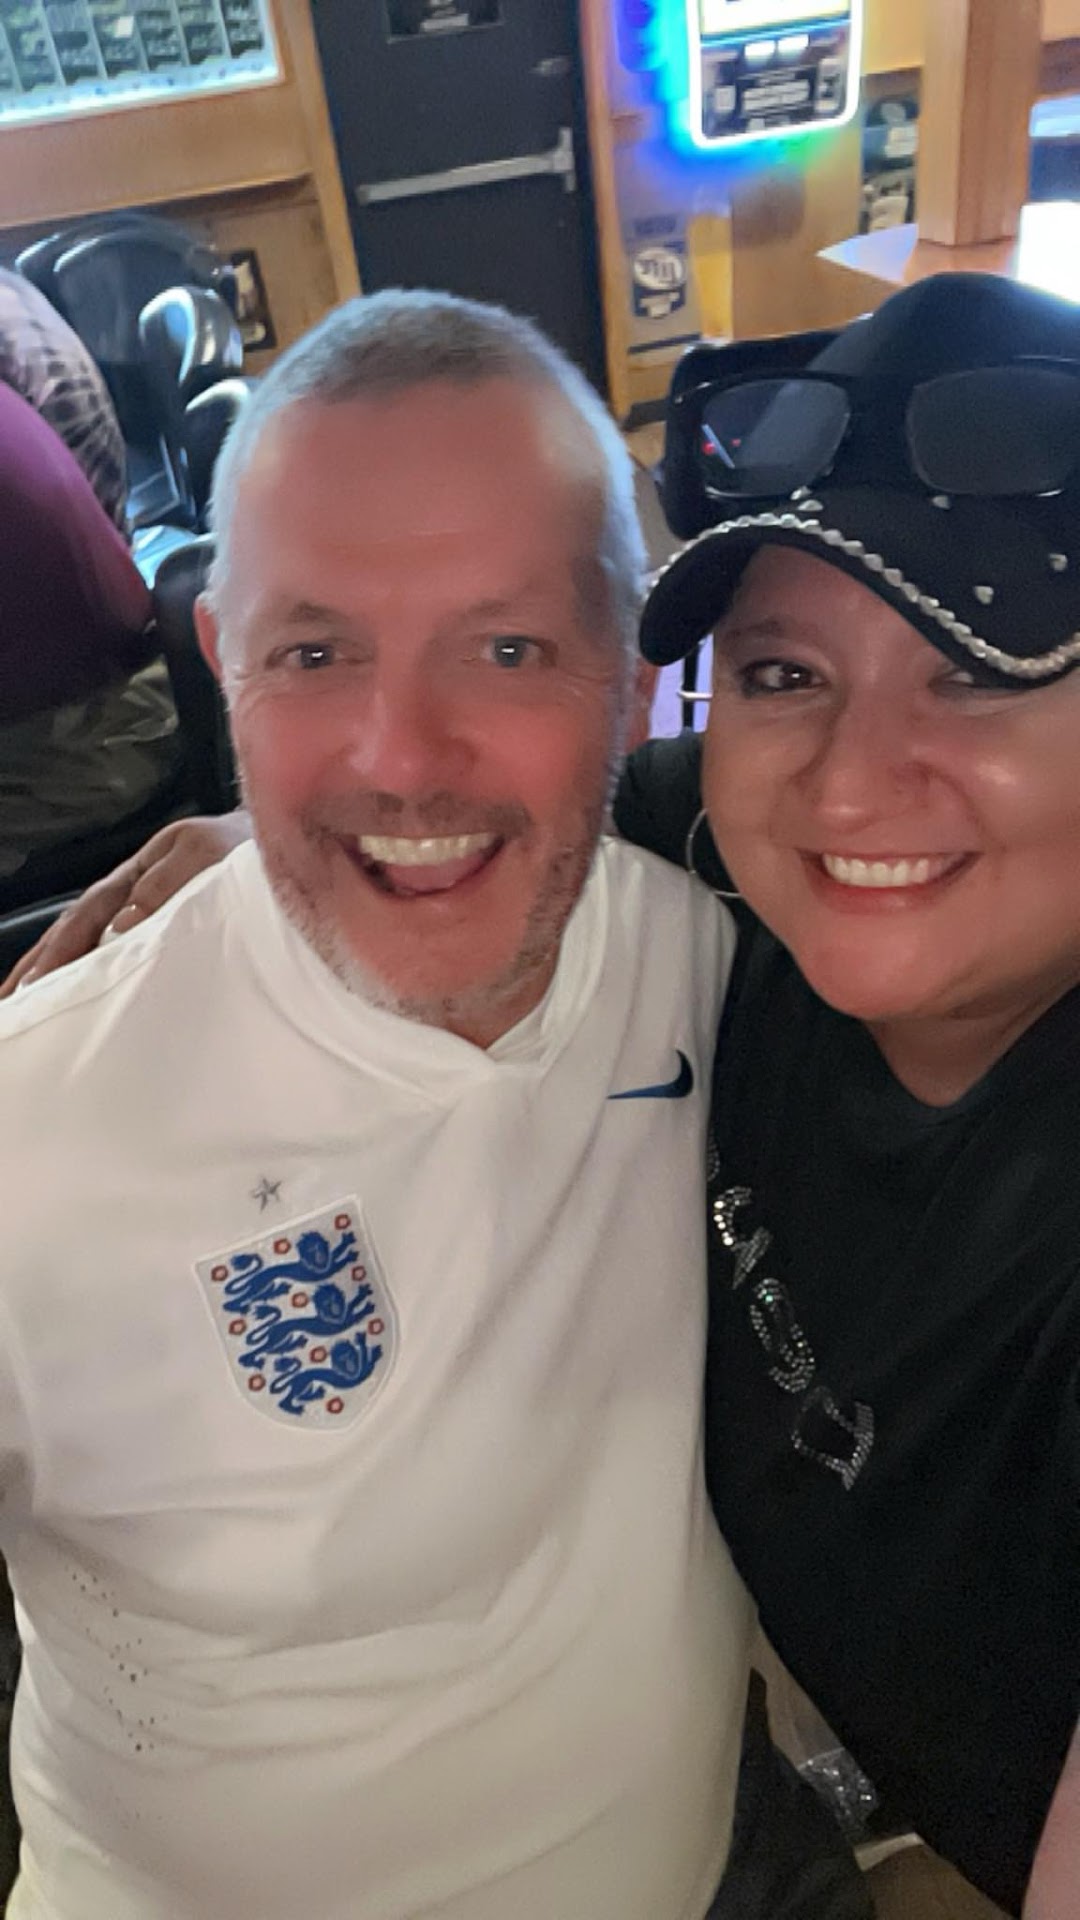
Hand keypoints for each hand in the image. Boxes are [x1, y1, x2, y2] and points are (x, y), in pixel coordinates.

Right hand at [0, 811, 250, 996]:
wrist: (288, 843)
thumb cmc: (245, 849)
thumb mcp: (206, 854)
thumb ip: (165, 885)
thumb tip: (119, 926)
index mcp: (140, 873)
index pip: (88, 914)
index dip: (61, 948)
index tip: (36, 983)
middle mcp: (136, 893)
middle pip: (78, 929)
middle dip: (43, 964)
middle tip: (12, 1000)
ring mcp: (149, 910)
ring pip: (93, 941)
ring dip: (58, 970)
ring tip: (25, 1002)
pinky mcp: (173, 927)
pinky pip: (124, 952)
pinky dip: (96, 972)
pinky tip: (81, 996)